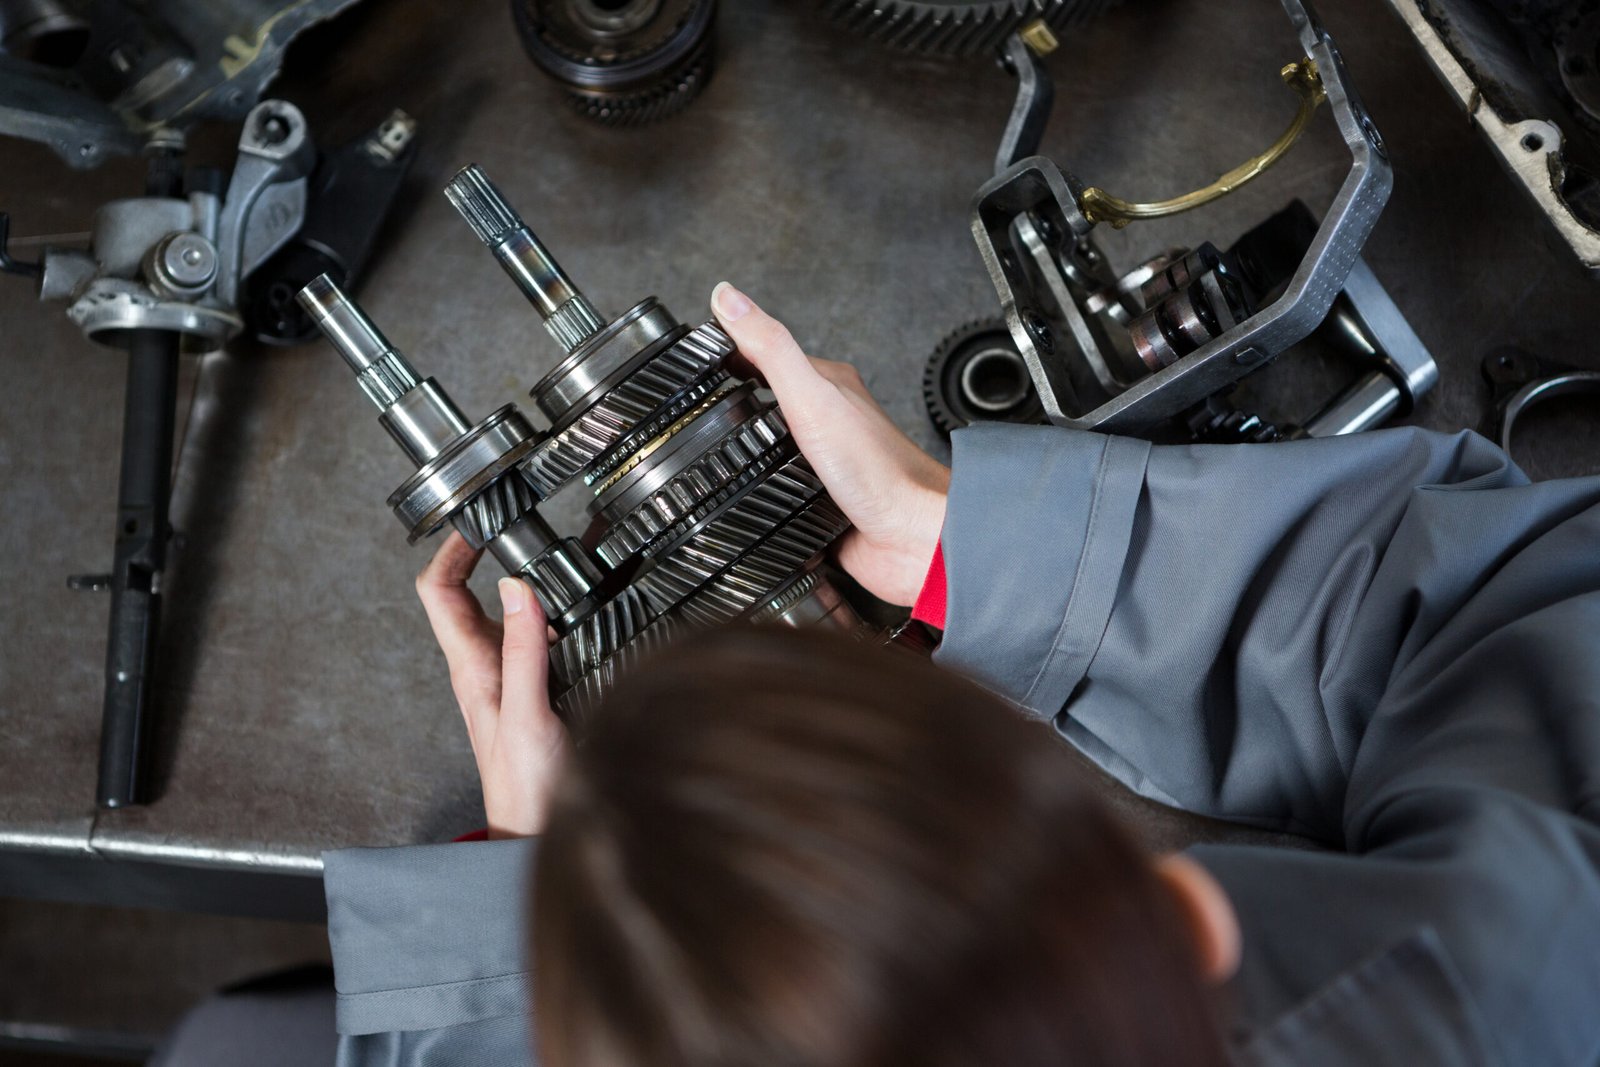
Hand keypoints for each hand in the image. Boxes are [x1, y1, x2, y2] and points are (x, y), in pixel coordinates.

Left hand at [415, 532, 566, 837]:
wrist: (539, 835)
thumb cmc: (527, 791)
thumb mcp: (529, 713)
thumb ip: (523, 652)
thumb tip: (517, 588)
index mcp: (472, 668)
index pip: (440, 592)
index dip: (451, 550)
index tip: (477, 521)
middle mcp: (484, 669)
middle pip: (467, 596)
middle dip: (484, 554)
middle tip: (513, 525)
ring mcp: (506, 680)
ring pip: (503, 616)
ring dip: (520, 582)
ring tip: (548, 555)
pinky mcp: (532, 693)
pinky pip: (532, 640)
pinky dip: (548, 615)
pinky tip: (575, 612)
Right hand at [712, 283, 948, 606]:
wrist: (912, 537)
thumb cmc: (878, 469)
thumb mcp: (811, 396)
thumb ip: (770, 347)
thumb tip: (728, 296)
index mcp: (828, 387)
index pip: (770, 355)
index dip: (732, 350)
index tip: (696, 350)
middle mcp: (828, 423)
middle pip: (771, 403)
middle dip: (735, 402)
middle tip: (698, 398)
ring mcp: (825, 466)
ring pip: (776, 450)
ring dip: (747, 450)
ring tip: (712, 445)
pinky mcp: (821, 506)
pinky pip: (783, 495)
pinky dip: (762, 495)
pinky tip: (747, 497)